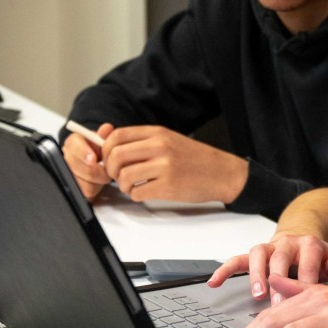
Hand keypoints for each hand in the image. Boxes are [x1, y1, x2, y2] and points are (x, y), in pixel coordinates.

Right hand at [62, 122, 114, 201]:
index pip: (74, 146)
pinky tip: (98, 182)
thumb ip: (104, 135)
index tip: (93, 158)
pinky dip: (96, 188)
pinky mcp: (74, 189)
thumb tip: (107, 128)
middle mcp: (67, 158)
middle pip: (78, 167)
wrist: (96, 163)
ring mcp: (68, 174)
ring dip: (98, 180)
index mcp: (73, 143)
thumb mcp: (101, 141)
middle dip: (97, 170)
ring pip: (83, 182)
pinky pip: (86, 192)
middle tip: (108, 169)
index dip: (83, 153)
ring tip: (104, 174)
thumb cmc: (98, 150)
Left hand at [101, 126, 248, 203]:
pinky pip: (137, 192)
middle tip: (117, 175)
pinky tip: (144, 192)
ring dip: (123, 185)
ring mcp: (164, 166)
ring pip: (124, 176)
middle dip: (110, 169)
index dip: (106, 149)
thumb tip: (110, 141)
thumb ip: (142, 140)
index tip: (108, 158)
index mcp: (157, 133)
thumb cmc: (194, 158)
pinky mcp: (168, 186)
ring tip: (132, 186)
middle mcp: (159, 146)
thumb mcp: (168, 139)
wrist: (221, 172)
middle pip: (116, 155)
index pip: (117, 136)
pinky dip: (135, 195)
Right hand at [208, 230, 327, 298]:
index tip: (305, 304)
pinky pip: (236, 259)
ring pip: (258, 256)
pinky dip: (224, 270)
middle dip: (279, 282)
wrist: (303, 240)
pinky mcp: (254, 255)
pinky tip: (214, 283)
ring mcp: (269, 247)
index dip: (306, 282)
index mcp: (309, 244)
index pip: (308, 263)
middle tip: (278, 304)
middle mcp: (287, 243)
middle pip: (280, 259)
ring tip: (256, 293)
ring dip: (255, 274)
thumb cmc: (318, 259)